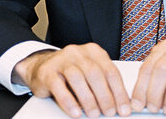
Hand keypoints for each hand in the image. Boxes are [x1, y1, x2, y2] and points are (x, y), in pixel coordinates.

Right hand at [13, 43, 131, 117]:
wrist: (41, 68)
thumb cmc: (70, 75)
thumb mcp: (90, 76)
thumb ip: (104, 85)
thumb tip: (122, 105)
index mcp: (93, 52)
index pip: (110, 71)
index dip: (119, 92)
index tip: (124, 109)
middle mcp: (77, 52)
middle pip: (95, 73)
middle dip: (105, 97)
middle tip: (109, 113)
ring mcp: (61, 60)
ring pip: (77, 78)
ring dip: (88, 99)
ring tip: (93, 114)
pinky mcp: (47, 71)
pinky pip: (58, 86)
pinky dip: (68, 101)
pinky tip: (75, 112)